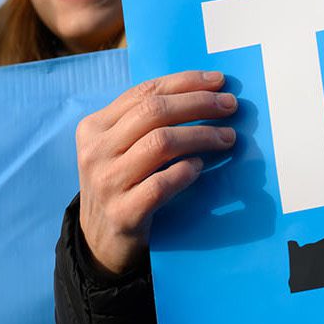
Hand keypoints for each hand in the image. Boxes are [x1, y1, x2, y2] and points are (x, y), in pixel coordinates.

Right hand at [75, 70, 237, 275]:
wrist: (99, 242)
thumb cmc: (120, 185)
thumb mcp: (118, 149)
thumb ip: (143, 124)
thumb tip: (201, 94)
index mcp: (94, 127)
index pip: (143, 92)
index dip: (183, 82)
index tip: (218, 81)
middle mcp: (96, 151)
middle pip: (153, 112)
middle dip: (198, 103)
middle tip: (230, 105)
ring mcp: (107, 182)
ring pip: (160, 143)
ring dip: (201, 135)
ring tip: (227, 138)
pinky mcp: (123, 213)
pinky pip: (161, 184)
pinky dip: (186, 172)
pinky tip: (202, 167)